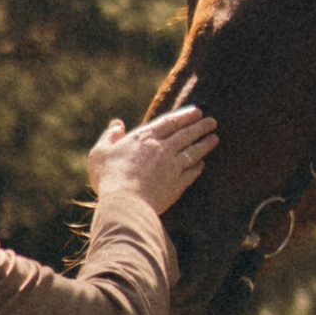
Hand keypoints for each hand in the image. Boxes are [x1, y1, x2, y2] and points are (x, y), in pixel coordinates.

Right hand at [89, 104, 216, 218]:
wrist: (125, 203)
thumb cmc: (109, 178)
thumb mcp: (100, 153)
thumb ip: (109, 136)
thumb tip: (117, 124)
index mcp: (144, 138)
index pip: (169, 122)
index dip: (184, 115)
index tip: (197, 111)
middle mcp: (162, 149)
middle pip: (186, 134)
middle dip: (200, 126)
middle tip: (212, 121)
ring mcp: (172, 167)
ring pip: (193, 151)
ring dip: (205, 144)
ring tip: (215, 138)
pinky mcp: (177, 185)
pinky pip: (191, 173)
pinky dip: (198, 167)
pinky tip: (202, 165)